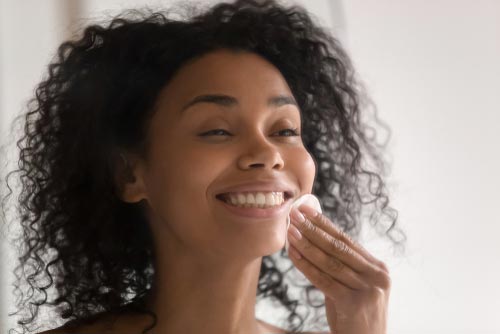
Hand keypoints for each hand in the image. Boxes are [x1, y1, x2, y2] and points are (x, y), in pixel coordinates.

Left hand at [286, 204, 390, 333]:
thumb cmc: (354, 316)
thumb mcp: (353, 287)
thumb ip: (341, 266)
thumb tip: (314, 237)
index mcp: (378, 268)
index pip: (346, 240)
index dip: (324, 223)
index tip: (307, 209)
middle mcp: (377, 276)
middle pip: (338, 247)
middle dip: (314, 229)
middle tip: (295, 213)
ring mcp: (368, 290)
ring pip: (330, 262)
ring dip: (306, 244)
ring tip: (290, 231)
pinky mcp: (354, 304)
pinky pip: (324, 280)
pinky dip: (306, 266)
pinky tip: (293, 254)